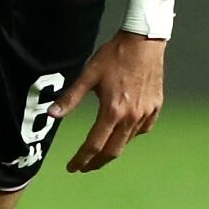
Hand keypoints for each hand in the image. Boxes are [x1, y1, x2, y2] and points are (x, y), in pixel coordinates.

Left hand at [53, 32, 166, 172]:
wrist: (144, 41)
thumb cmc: (115, 55)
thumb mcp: (88, 75)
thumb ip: (71, 98)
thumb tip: (52, 113)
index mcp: (113, 111)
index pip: (94, 145)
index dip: (81, 159)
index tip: (72, 167)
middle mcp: (131, 117)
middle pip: (113, 151)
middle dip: (97, 162)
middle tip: (85, 167)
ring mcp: (146, 113)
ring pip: (128, 141)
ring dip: (112, 150)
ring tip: (101, 151)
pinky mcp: (156, 107)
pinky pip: (143, 129)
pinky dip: (131, 135)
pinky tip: (123, 132)